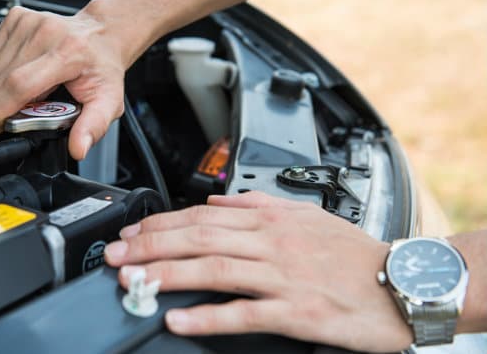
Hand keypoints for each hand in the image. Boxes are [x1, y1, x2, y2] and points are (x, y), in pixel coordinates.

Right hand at [0, 4, 128, 159]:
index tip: (1, 124)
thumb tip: (78, 148)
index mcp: (68, 52)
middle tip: (28, 105)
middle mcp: (46, 32)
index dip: (2, 109)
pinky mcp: (17, 16)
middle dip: (5, 101)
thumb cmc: (102, 67)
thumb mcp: (107, 101)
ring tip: (31, 85)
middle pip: (1, 78)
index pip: (19, 84)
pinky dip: (0, 67)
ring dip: (2, 85)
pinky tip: (23, 67)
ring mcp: (29, 21)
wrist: (102, 35)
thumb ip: (93, 127)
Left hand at [104, 191, 412, 352]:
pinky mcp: (299, 311)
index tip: (132, 233)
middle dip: (152, 245)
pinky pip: (247, 313)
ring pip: (216, 270)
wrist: (401, 282)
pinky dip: (209, 315)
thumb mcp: (305, 214)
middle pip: (200, 239)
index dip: (161, 224)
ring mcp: (285, 277)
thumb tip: (218, 197)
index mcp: (271, 220)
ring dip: (169, 275)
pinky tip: (180, 319)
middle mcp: (272, 243)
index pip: (203, 215)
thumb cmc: (353, 252)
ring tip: (134, 281)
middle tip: (116, 256)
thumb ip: (257, 202)